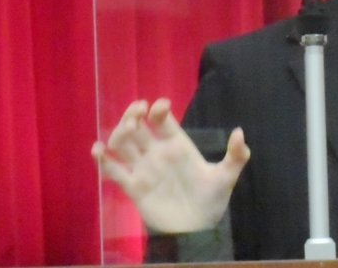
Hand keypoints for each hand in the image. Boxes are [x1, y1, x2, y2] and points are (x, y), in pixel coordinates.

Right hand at [91, 98, 249, 232]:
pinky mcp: (132, 187)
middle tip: (136, 111)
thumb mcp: (227, 176)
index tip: (160, 106)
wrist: (196, 230)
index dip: (159, 110)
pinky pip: (113, 171)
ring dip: (119, 132)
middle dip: (134, 114)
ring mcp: (143, 168)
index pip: (162, 120)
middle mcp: (157, 152)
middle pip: (138, 126)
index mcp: (177, 144)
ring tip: (126, 130)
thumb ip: (236, 155)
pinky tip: (97, 149)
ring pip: (123, 143)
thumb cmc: (211, 200)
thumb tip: (240, 132)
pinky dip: (102, 160)